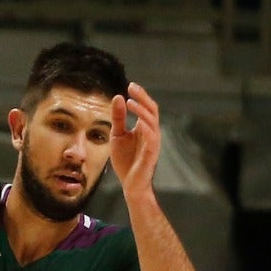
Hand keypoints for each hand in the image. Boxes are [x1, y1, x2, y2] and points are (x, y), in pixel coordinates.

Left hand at [109, 83, 160, 203]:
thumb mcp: (117, 135)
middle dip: (143, 98)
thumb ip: (118, 118)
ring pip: (152, 121)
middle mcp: (151, 132)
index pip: (146, 107)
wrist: (130, 184)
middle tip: (132, 88)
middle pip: (152, 110)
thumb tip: (118, 97)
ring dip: (142, 111)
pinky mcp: (152, 154)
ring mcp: (153, 143)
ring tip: (130, 103)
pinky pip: (152, 138)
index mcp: (144, 127)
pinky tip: (138, 123)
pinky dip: (146, 129)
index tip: (130, 86)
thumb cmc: (126, 161)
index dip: (140, 95)